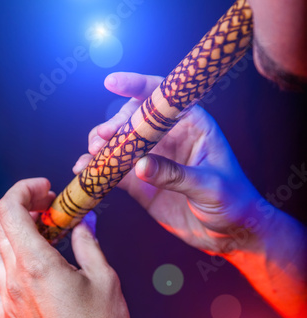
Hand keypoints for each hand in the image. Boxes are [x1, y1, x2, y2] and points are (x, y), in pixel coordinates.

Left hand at [0, 178, 142, 317]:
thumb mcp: (104, 278)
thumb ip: (88, 244)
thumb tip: (82, 224)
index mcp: (38, 265)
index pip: (12, 211)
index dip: (24, 190)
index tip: (44, 189)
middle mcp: (16, 280)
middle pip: (2, 226)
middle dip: (25, 207)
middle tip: (50, 208)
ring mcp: (8, 300)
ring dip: (14, 234)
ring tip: (40, 235)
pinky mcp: (8, 317)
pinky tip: (18, 268)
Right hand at [74, 72, 266, 255]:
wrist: (230, 234)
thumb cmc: (233, 202)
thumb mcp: (210, 187)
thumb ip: (176, 175)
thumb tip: (139, 165)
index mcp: (193, 125)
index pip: (164, 97)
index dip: (137, 86)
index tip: (112, 82)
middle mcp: (170, 137)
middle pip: (134, 118)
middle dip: (114, 124)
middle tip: (102, 138)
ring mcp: (153, 159)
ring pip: (120, 142)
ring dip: (101, 145)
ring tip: (91, 156)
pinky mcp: (142, 182)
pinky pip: (116, 170)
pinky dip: (98, 168)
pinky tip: (84, 170)